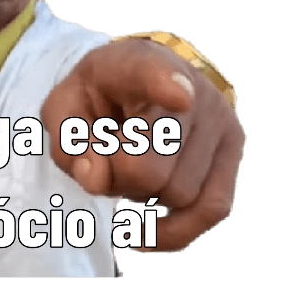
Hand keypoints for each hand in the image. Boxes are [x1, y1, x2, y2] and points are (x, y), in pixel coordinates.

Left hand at [41, 38, 245, 251]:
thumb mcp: (65, 109)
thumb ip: (68, 141)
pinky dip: (177, 229)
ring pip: (178, 192)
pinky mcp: (231, 147)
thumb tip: (96, 179)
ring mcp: (216, 117)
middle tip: (108, 157)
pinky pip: (212, 207)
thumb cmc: (98, 98)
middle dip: (117, 177)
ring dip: (143, 195)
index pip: (151, 71)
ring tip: (132, 165)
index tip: (179, 97)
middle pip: (148, 166)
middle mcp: (188, 85)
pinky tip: (145, 232)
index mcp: (135, 64)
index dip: (164, 84)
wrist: (133, 79)